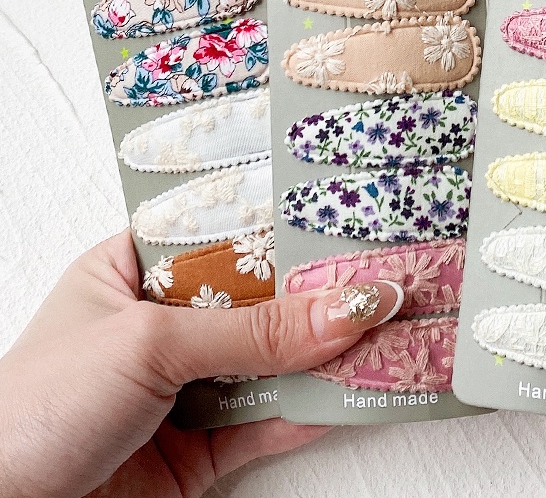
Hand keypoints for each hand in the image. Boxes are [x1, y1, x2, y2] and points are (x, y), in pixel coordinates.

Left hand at [0, 230, 402, 497]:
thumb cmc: (34, 407)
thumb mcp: (149, 343)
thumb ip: (254, 330)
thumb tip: (349, 307)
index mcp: (133, 270)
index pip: (225, 235)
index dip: (284, 227)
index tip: (347, 218)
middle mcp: (160, 324)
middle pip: (257, 301)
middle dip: (316, 294)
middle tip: (384, 273)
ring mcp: (180, 388)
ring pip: (268, 363)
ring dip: (323, 355)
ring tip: (387, 332)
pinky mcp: (195, 450)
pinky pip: (263, 423)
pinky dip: (308, 412)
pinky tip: (349, 393)